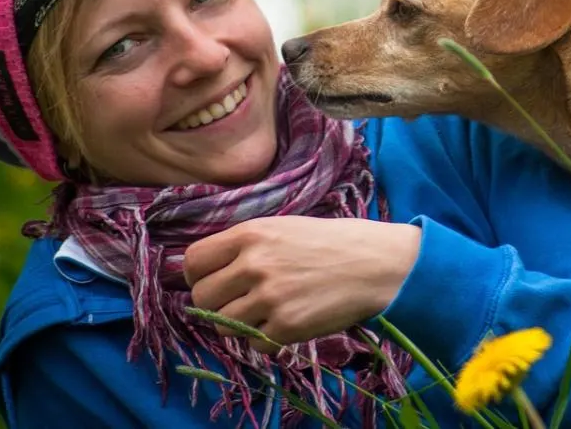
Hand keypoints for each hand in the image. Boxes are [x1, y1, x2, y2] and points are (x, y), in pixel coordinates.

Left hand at [183, 216, 420, 353]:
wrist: (377, 264)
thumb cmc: (331, 242)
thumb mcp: (283, 227)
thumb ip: (244, 245)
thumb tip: (206, 269)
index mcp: (250, 234)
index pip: (193, 261)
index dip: (197, 276)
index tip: (210, 281)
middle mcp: (254, 265)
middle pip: (202, 297)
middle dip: (215, 303)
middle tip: (238, 301)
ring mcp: (269, 298)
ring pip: (224, 324)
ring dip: (239, 323)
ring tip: (266, 310)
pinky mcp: (286, 327)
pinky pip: (253, 343)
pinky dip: (265, 337)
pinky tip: (287, 320)